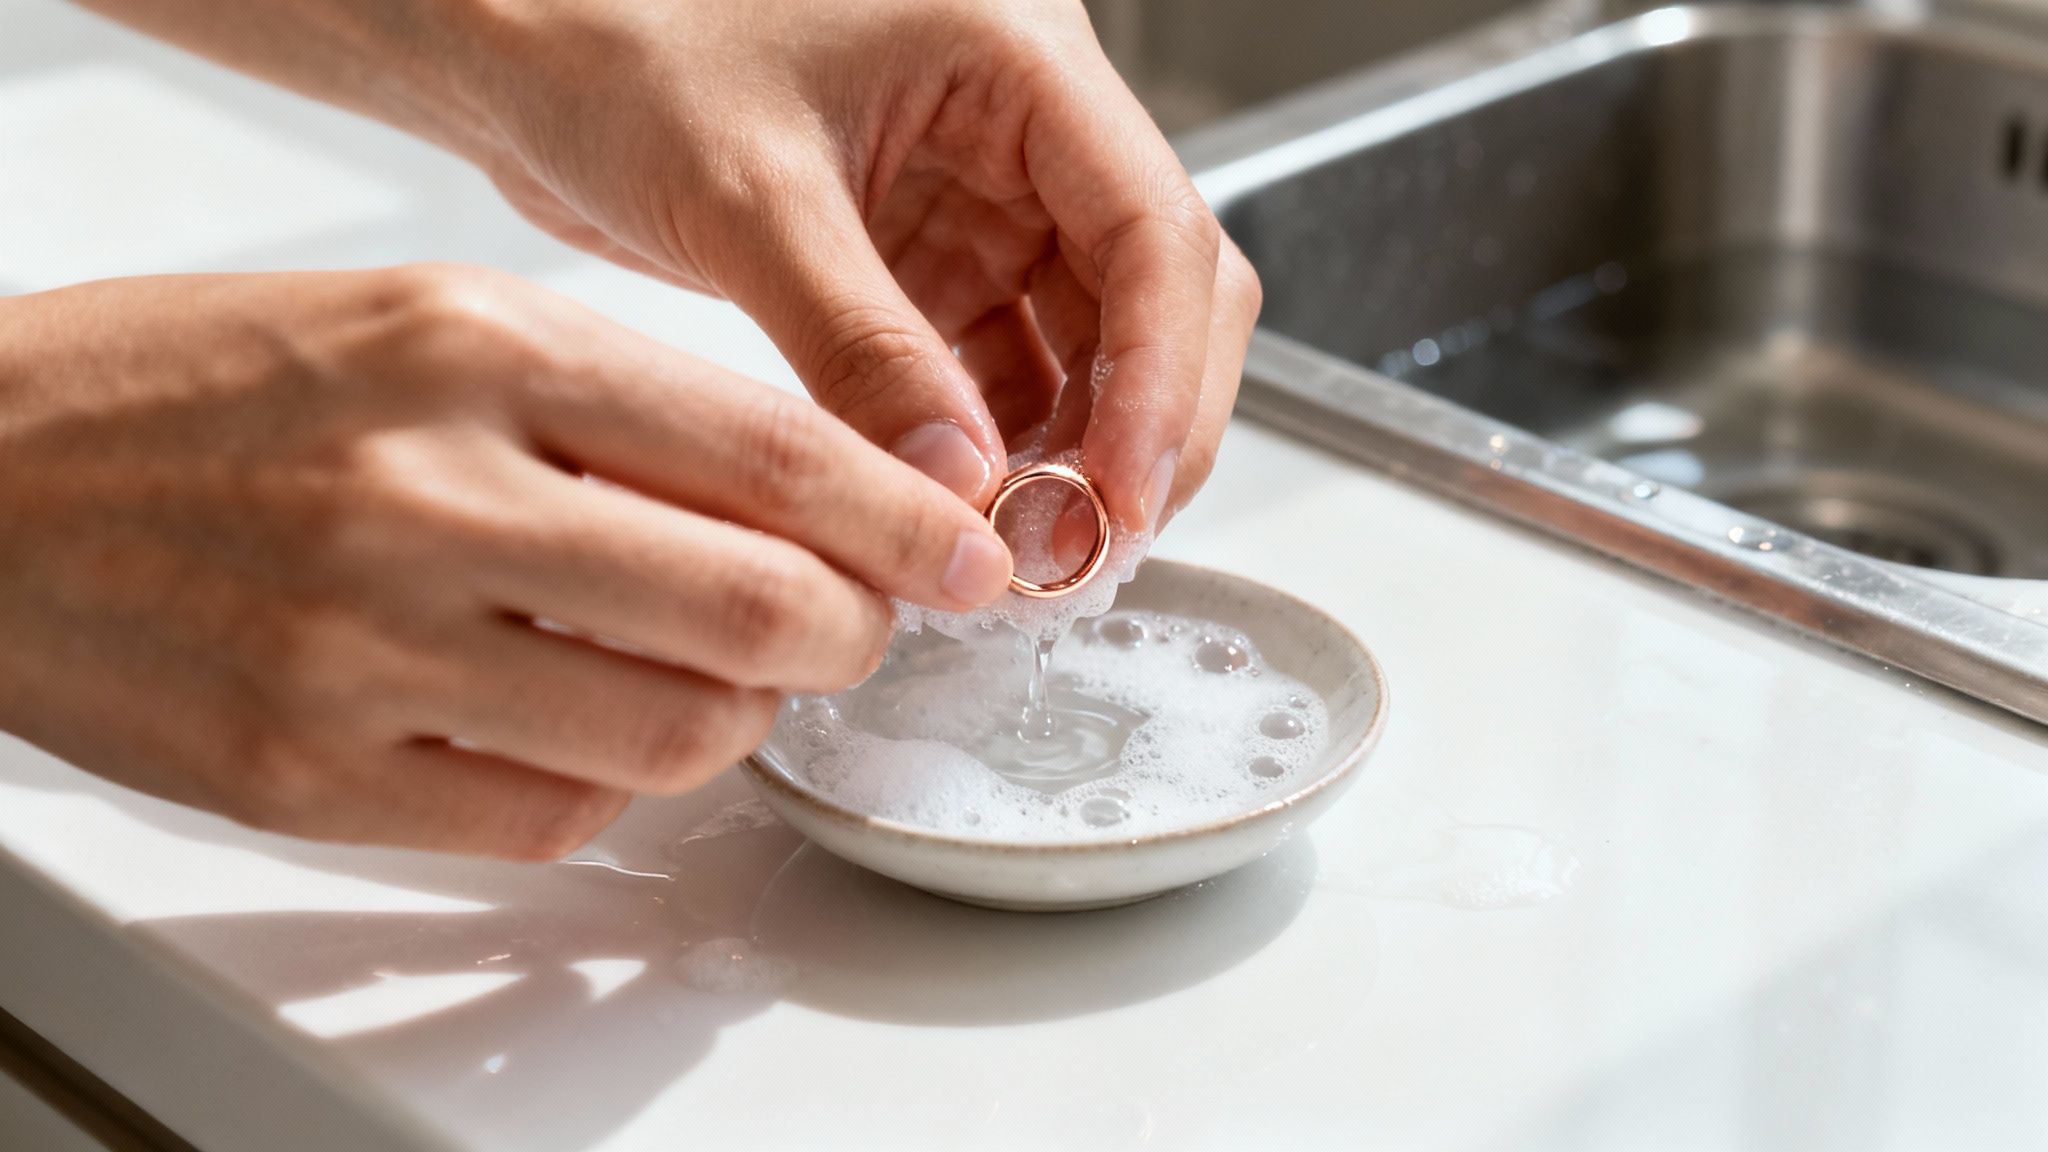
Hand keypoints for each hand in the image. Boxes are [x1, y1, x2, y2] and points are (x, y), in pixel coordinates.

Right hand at [0, 266, 1012, 857]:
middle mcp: (430, 495)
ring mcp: (367, 651)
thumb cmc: (206, 387)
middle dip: (850, 634)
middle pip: (754, 610)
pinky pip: (555, 818)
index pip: (770, 453)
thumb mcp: (425, 316)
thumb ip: (617, 402)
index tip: (965, 556)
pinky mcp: (314, 776)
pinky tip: (579, 723)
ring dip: (738, 719)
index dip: (905, 521)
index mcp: (474, 348)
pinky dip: (611, 781)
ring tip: (706, 673)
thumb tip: (808, 498)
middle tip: (852, 627)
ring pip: (676, 736)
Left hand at [465, 0, 1260, 529]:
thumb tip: (957, 490)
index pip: (1154, 232)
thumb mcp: (749, 197)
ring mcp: (976, 197)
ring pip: (1083, 346)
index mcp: (1017, 59)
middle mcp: (1020, 127)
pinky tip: (961, 513)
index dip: (1162, 379)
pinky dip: (993, 446)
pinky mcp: (919, 259)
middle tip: (1079, 548)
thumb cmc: (615, 35)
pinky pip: (995, 368)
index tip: (1124, 498)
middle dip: (1135, 427)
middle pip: (1151, 296)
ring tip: (1017, 552)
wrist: (520, 41)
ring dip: (1067, 452)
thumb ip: (862, 346)